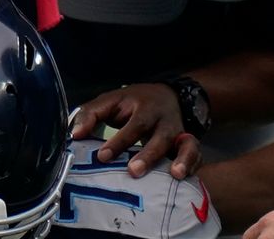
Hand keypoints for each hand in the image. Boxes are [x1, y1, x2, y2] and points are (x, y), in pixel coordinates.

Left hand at [72, 82, 197, 178]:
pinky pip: (197, 153)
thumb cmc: (132, 103)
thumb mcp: (110, 101)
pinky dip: (195, 164)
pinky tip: (185, 178)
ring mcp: (179, 132)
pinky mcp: (189, 143)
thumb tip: (75, 135)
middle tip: (134, 171)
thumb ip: (91, 115)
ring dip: (183, 159)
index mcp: (143, 107)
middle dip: (148, 155)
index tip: (103, 157)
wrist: (166, 94)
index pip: (132, 124)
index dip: (118, 141)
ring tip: (176, 175)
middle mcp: (164, 119)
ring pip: (186, 144)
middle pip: (159, 136)